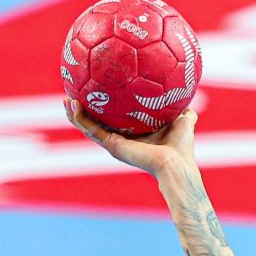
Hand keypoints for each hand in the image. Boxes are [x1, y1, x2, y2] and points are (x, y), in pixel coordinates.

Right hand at [63, 98, 196, 178]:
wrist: (176, 163)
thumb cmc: (181, 147)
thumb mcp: (183, 120)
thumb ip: (183, 109)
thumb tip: (189, 97)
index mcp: (133, 135)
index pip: (114, 120)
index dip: (103, 109)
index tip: (95, 92)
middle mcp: (121, 139)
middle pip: (96, 123)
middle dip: (83, 111)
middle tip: (73, 95)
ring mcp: (114, 143)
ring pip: (87, 127)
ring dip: (74, 114)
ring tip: (66, 99)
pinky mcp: (111, 145)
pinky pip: (90, 129)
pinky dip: (79, 118)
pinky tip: (73, 104)